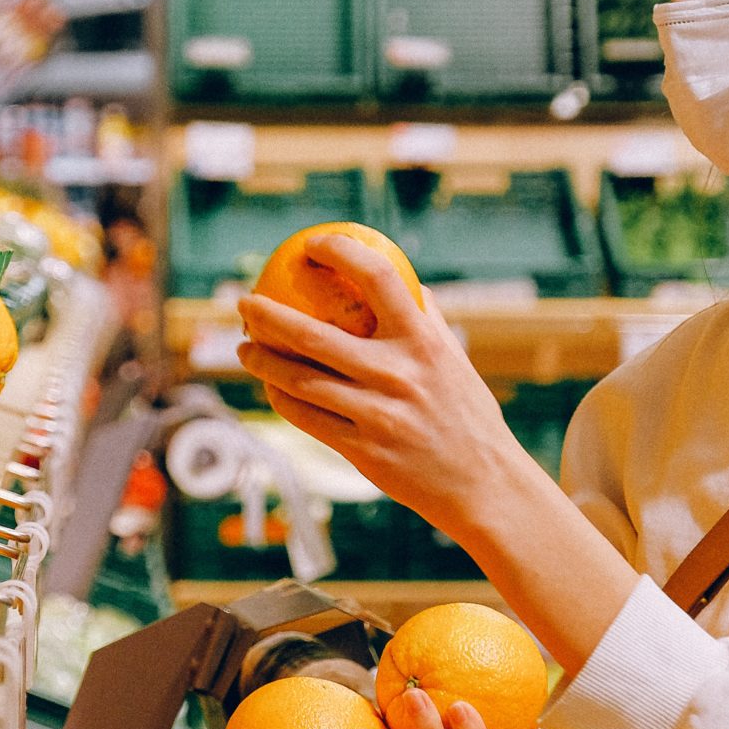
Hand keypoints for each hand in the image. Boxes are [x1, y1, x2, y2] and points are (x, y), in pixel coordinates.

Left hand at [235, 235, 531, 531]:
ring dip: (262, 362)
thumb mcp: (454, 360)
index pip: (378, 277)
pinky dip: (282, 399)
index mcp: (424, 341)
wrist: (483, 484)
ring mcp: (377, 413)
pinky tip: (270, 389)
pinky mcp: (362, 450)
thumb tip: (401, 281)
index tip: (312, 245)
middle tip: (245, 303)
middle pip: (313, 334)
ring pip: (299, 380)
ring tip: (245, 348)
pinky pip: (306, 418)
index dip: (340, 252)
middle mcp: (397, 373)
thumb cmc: (467, 415)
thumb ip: (426, 320)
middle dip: (267, 314)